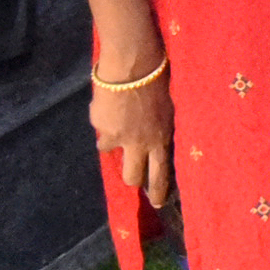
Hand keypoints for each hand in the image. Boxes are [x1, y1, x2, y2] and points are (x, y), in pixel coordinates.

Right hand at [91, 67, 172, 211]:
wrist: (133, 65)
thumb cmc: (161, 81)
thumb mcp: (170, 109)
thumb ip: (162, 127)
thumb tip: (157, 137)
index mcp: (161, 139)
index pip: (161, 174)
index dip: (158, 191)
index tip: (157, 203)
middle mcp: (138, 143)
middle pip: (132, 176)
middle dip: (132, 179)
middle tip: (134, 176)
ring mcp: (116, 136)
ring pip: (110, 152)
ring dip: (113, 143)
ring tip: (119, 124)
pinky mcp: (99, 125)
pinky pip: (101, 128)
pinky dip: (104, 122)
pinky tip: (110, 105)